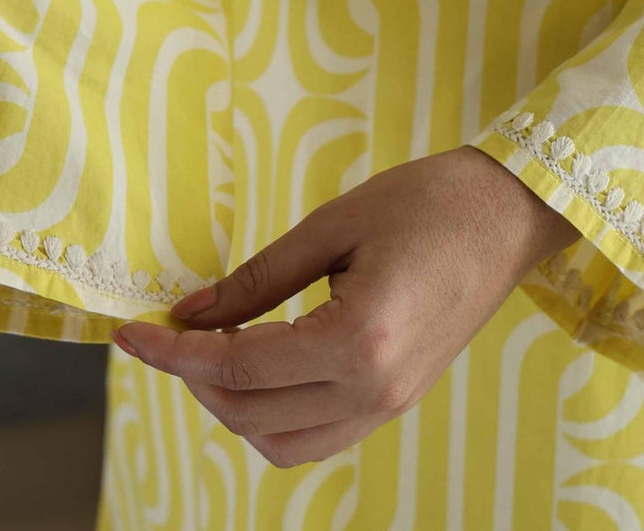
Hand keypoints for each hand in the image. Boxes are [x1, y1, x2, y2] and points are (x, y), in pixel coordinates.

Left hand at [111, 145, 577, 467]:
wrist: (512, 211)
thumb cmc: (431, 199)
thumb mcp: (334, 224)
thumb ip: (258, 277)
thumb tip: (190, 313)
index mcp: (358, 339)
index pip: (239, 368)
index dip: (173, 353)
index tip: (131, 332)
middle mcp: (375, 389)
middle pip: (251, 416)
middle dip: (193, 380)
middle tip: (164, 333)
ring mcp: (390, 403)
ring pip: (281, 445)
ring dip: (231, 408)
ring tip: (208, 352)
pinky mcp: (399, 400)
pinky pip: (318, 436)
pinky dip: (273, 416)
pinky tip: (258, 366)